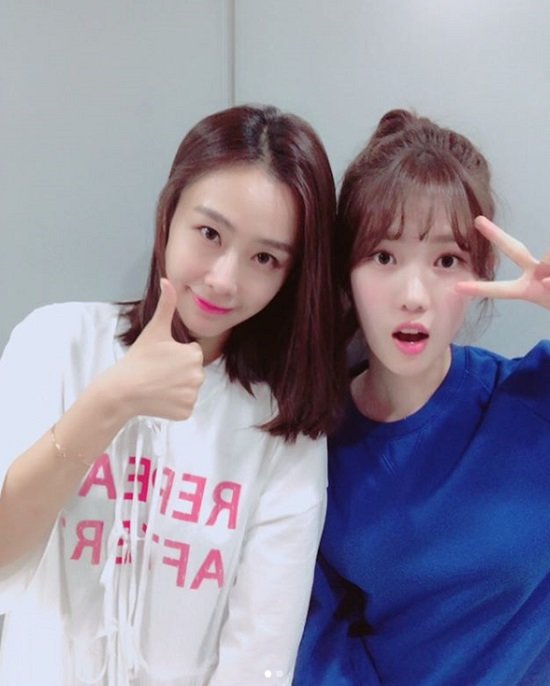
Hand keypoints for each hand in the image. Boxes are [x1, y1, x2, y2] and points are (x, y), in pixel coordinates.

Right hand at [104, 278, 203, 420]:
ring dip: (176, 388)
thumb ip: (166, 304)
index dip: (175, 356)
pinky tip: (159, 399)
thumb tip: (167, 279)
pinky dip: (173, 404)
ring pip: (188, 389)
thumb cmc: (138, 358)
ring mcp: (192, 396)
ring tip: (157, 385)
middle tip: (157, 372)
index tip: (160, 359)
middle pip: (191, 372)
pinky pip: (184, 406)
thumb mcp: (154, 330)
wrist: (122, 390)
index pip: (191, 354)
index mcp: (194, 355)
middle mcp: (198, 376)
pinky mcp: (186, 412)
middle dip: (177, 372)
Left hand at [455, 216, 549, 309]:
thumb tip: (544, 276)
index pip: (501, 289)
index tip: (457, 287)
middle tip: (477, 221)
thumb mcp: (549, 299)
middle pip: (514, 251)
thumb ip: (546, 284)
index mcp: (527, 290)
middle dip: (496, 236)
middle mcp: (535, 273)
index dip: (480, 289)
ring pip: (547, 261)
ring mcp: (547, 267)